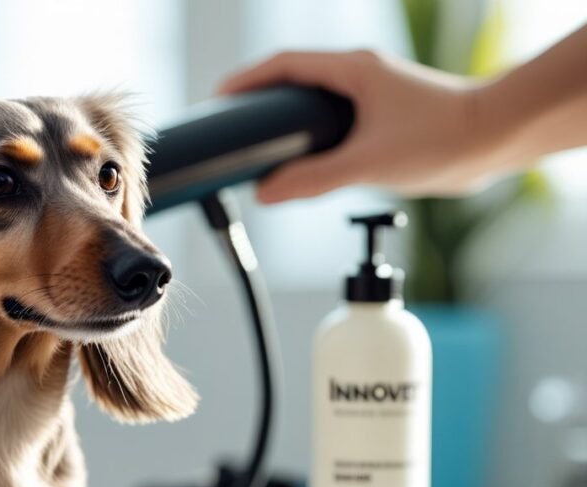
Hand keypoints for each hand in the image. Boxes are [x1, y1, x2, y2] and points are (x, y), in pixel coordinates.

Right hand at [218, 50, 495, 202]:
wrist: (496, 139)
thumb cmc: (444, 139)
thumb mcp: (368, 163)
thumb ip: (313, 179)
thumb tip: (266, 192)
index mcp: (353, 70)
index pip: (284, 65)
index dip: (246, 82)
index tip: (218, 101)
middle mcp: (360, 74)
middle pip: (294, 79)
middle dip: (260, 100)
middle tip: (232, 126)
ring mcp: (372, 94)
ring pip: (314, 101)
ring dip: (286, 119)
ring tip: (259, 145)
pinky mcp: (382, 116)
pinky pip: (333, 119)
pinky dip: (310, 136)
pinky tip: (304, 161)